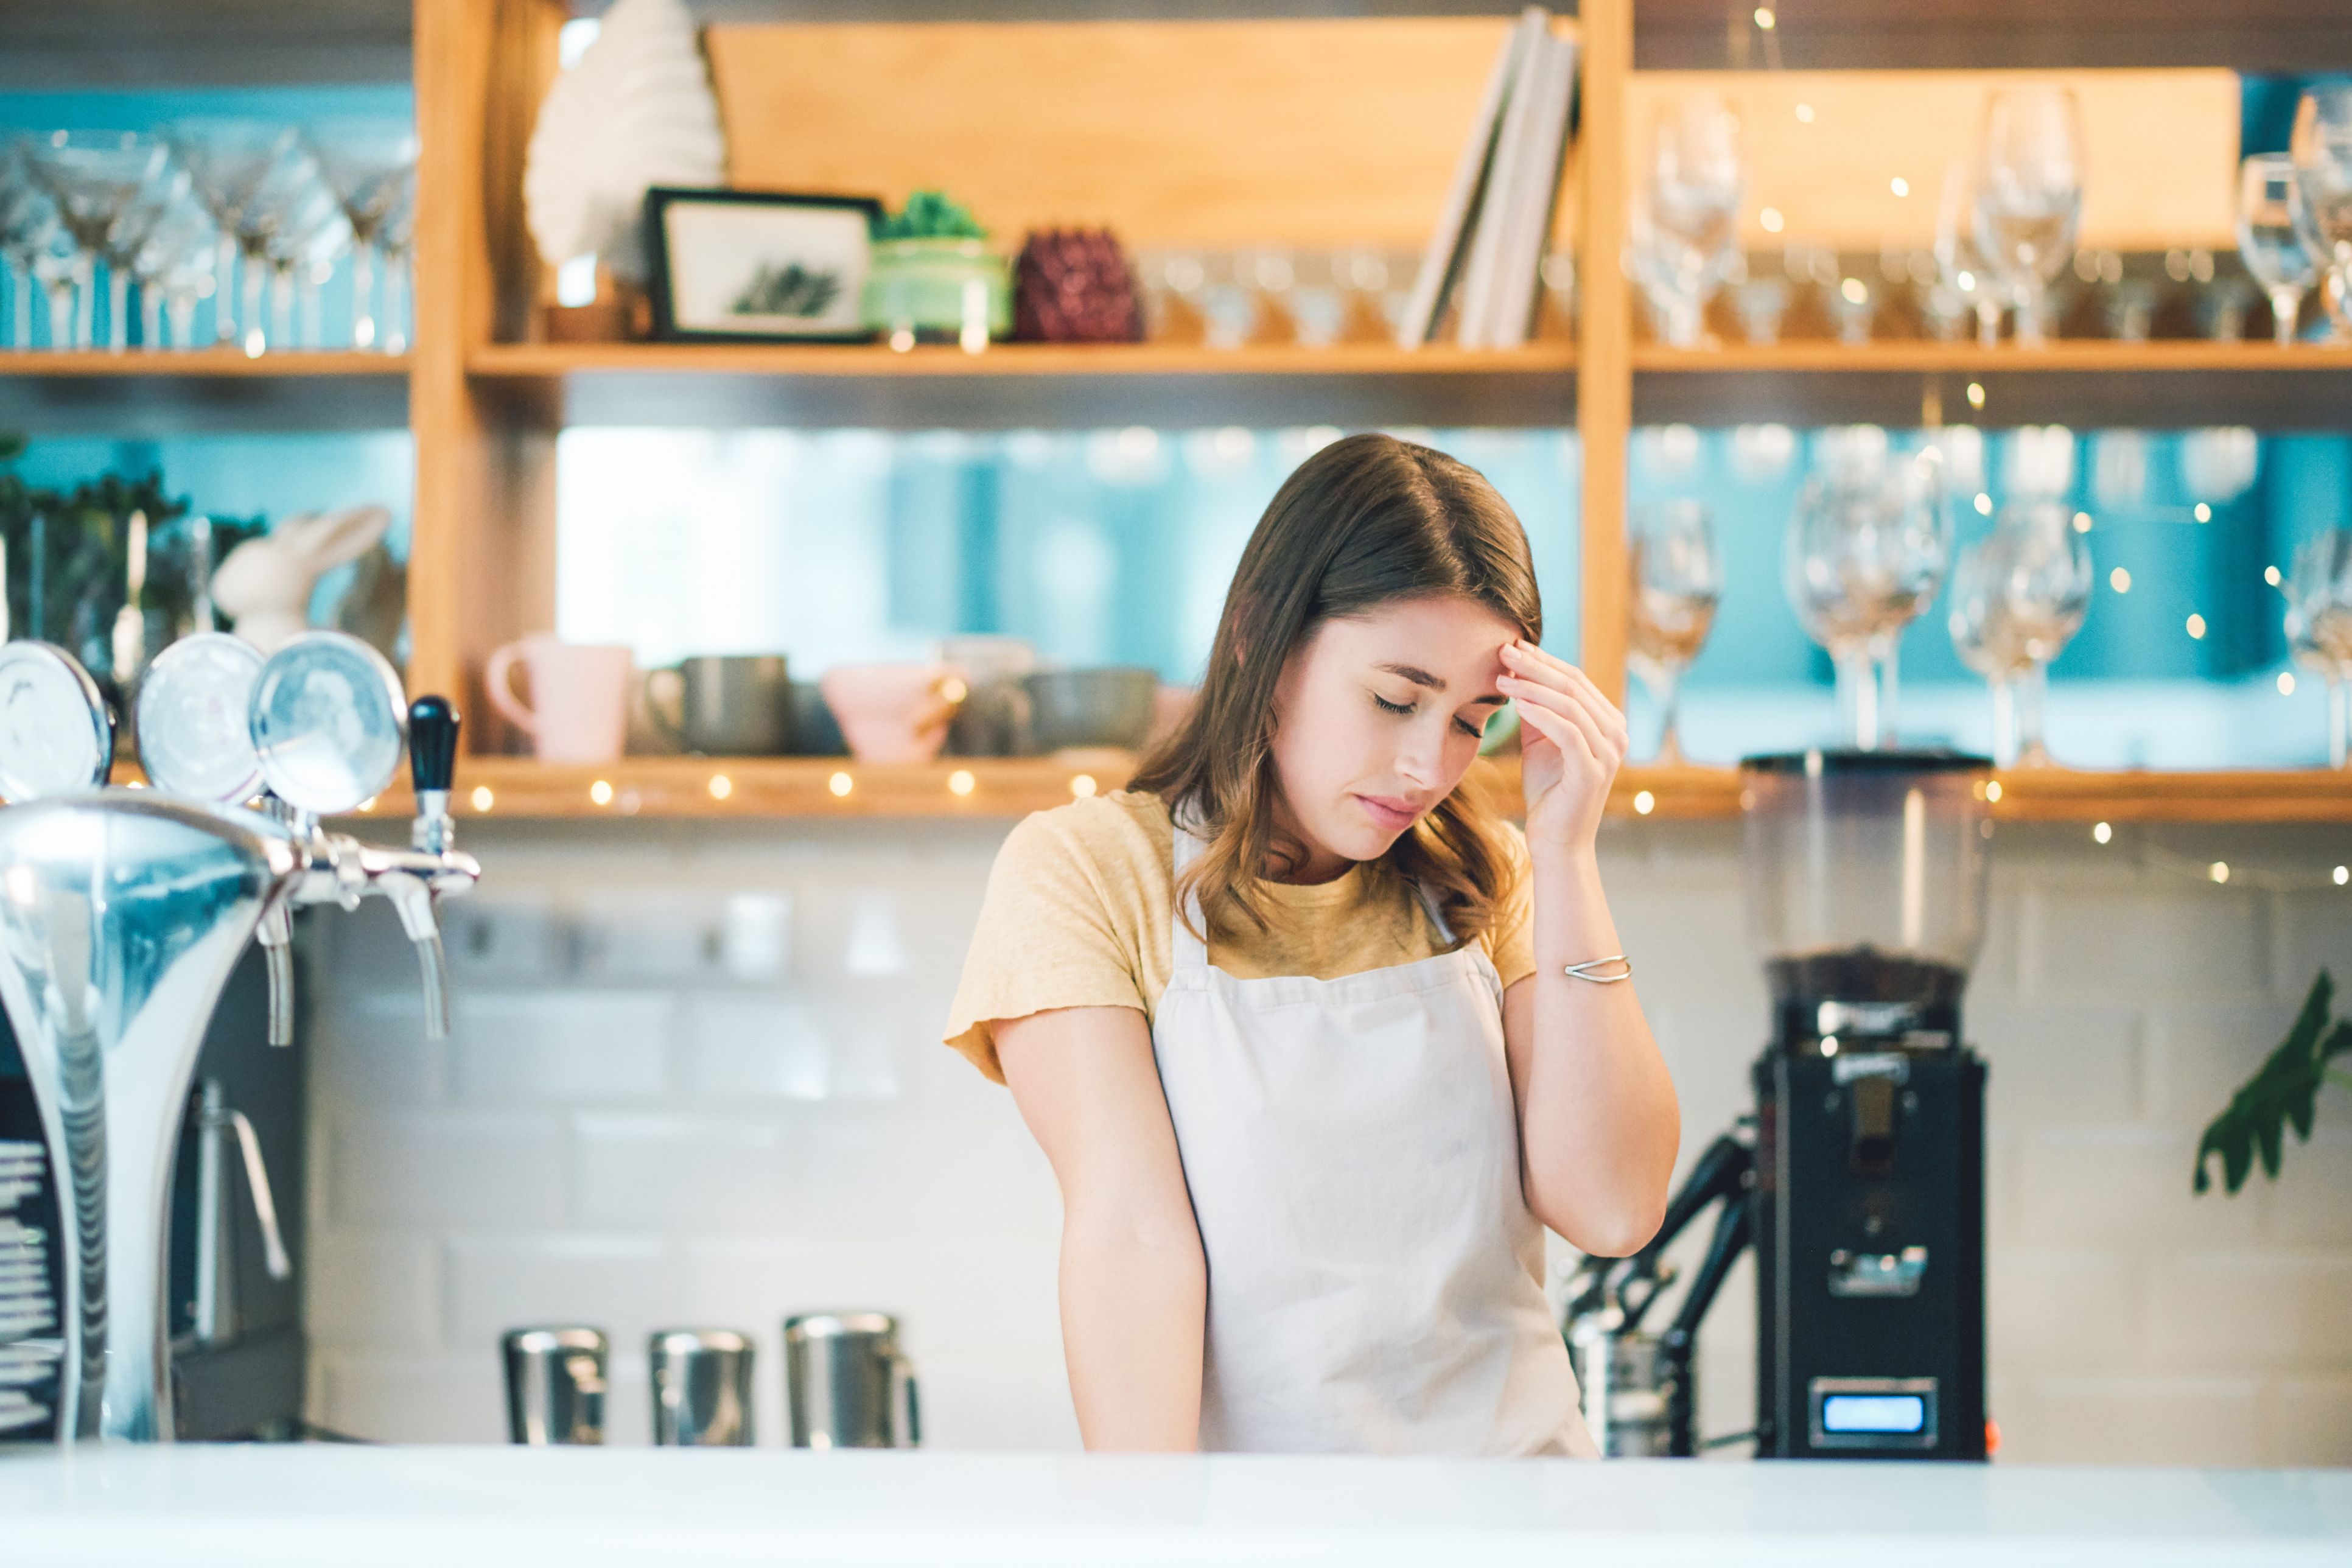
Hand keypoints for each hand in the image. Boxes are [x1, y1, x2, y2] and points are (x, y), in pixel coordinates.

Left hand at [1496, 640, 1627, 860]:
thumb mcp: (1540, 742)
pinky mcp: (1593, 770)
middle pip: (1574, 686)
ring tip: (1501, 677)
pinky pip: (1566, 731)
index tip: (1513, 646)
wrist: (1557, 840)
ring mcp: (1608, 752)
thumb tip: (1515, 673)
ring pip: (1570, 705)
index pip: (1576, 680)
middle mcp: (1616, 734)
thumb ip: (1535, 710)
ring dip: (1532, 687)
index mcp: (1608, 723)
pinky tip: (1515, 703)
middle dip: (1535, 666)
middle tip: (1504, 650)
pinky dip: (1539, 713)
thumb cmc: (1548, 791)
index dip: (1544, 661)